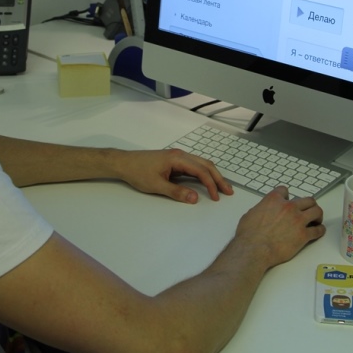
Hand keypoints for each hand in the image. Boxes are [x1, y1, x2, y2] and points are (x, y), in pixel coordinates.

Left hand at [117, 148, 233, 203]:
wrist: (124, 163)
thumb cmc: (137, 172)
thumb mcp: (156, 185)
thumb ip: (177, 192)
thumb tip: (195, 198)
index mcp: (177, 158)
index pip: (201, 171)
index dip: (211, 184)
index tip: (216, 197)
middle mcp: (180, 155)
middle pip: (206, 165)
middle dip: (218, 178)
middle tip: (228, 191)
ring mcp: (178, 157)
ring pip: (201, 164)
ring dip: (212, 175)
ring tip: (221, 187)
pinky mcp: (174, 161)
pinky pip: (194, 166)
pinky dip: (203, 174)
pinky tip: (207, 181)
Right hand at [235, 186, 324, 268]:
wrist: (254, 249)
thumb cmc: (249, 234)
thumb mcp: (250, 214)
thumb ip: (261, 209)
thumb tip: (263, 211)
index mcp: (274, 200)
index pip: (285, 190)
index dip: (286, 196)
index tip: (288, 200)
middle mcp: (289, 207)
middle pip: (307, 200)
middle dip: (309, 205)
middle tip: (308, 210)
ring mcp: (298, 220)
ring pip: (317, 211)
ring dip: (317, 215)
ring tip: (316, 220)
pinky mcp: (303, 235)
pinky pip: (318, 230)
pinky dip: (320, 230)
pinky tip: (318, 231)